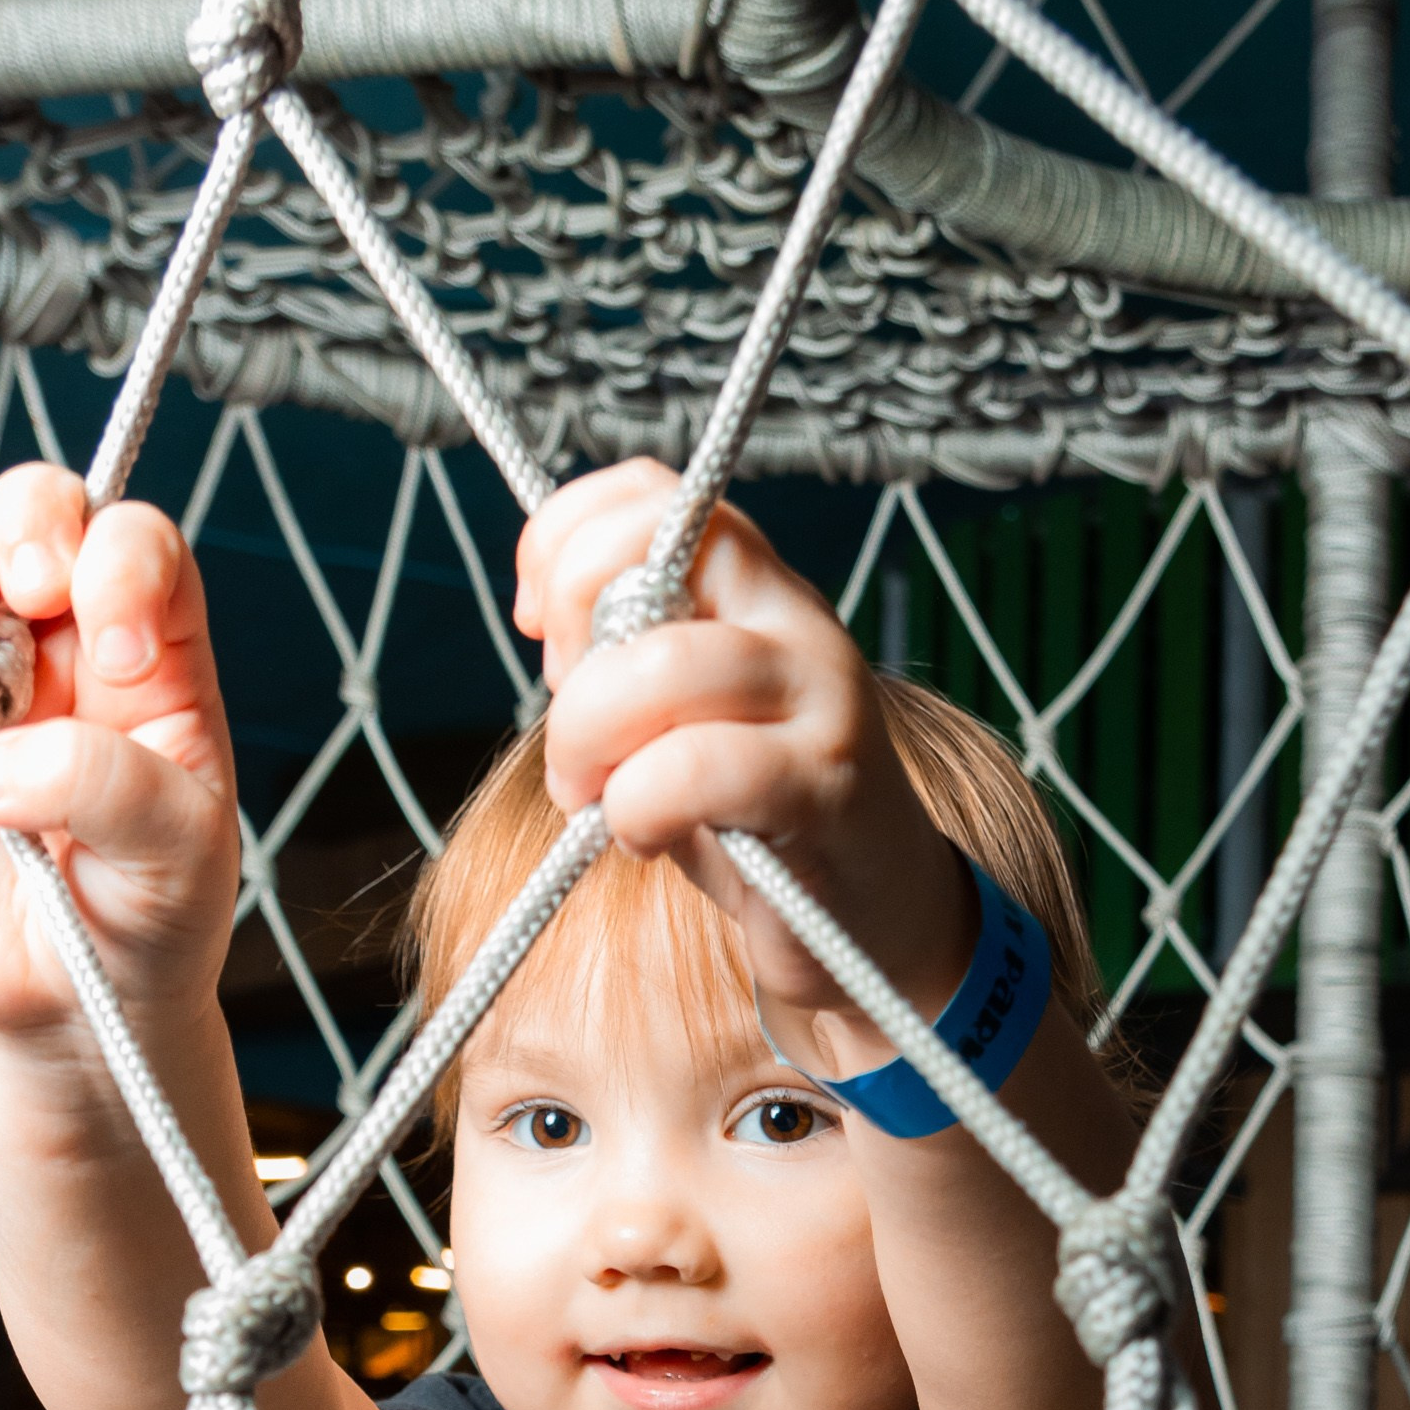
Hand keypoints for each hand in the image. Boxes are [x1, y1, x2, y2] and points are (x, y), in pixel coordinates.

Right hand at [0, 463, 238, 1055]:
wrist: (79, 1011)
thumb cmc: (153, 916)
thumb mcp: (177, 854)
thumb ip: (107, 786)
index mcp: (152, 661)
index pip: (137, 548)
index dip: (120, 562)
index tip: (116, 652)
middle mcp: (64, 655)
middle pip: (28, 526)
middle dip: (18, 532)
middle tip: (23, 596)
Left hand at [517, 459, 977, 1051]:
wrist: (871, 915)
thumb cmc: (755, 816)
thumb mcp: (680, 717)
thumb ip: (625, 658)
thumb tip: (544, 615)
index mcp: (754, 587)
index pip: (652, 494)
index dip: (567, 541)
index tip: (538, 624)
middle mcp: (795, 619)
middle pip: (648, 565)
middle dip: (570, 663)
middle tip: (570, 752)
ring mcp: (819, 696)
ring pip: (661, 666)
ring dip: (588, 742)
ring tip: (595, 800)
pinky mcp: (823, 786)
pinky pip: (694, 770)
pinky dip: (638, 807)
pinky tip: (644, 836)